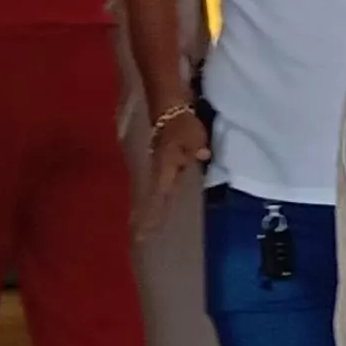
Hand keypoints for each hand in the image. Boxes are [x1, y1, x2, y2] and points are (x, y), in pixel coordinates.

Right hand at [138, 108, 209, 235]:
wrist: (170, 106)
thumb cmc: (181, 123)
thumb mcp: (192, 136)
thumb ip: (196, 149)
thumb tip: (202, 156)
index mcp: (165, 169)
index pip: (160, 197)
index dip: (153, 216)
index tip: (145, 235)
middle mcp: (160, 172)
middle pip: (155, 199)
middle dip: (149, 218)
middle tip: (142, 239)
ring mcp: (162, 167)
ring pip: (160, 193)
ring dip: (156, 209)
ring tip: (150, 228)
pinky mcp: (167, 161)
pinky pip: (166, 184)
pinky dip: (164, 196)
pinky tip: (166, 203)